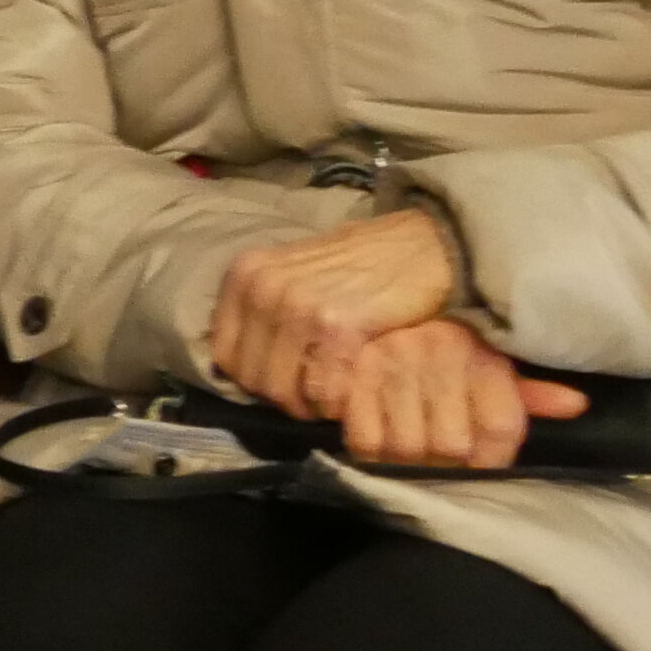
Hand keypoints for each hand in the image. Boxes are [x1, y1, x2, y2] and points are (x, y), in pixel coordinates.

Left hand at [206, 208, 463, 417]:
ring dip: (311, 404)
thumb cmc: (363, 266)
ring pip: (283, 393)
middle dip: (285, 397)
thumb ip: (268, 314)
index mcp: (246, 275)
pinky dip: (338, 402)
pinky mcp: (335, 326)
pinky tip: (355, 387)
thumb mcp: (296, 275)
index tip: (288, 381)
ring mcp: (297, 306)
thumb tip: (249, 372)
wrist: (424, 245)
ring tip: (337, 392)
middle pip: (252, 380)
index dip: (256, 380)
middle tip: (318, 393)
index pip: (225, 357)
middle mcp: (263, 288)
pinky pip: (322, 391)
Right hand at [330, 313, 590, 469]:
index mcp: (481, 349)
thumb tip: (577, 405)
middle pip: (452, 446)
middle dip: (445, 466)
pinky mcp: (352, 371)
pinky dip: (368, 450)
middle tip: (438, 465)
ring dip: (406, 463)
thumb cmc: (447, 330)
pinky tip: (376, 443)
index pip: (500, 427)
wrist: (380, 276)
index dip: (494, 461)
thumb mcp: (491, 353)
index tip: (481, 470)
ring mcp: (392, 362)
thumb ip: (529, 389)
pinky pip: (362, 437)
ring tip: (408, 458)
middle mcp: (440, 352)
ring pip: (405, 448)